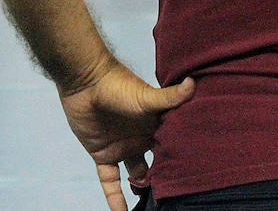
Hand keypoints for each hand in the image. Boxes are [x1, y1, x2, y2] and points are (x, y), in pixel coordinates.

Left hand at [59, 62, 194, 210]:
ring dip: (142, 189)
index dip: (181, 161)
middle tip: (174, 197)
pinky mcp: (103, 154)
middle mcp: (141, 138)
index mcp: (155, 125)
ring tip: (153, 207)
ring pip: (136, 175)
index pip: (171, 147)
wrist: (84, 81)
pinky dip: (114, 198)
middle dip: (164, 179)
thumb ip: (169, 97)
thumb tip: (193, 83)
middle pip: (156, 164)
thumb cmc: (117, 85)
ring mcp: (122, 147)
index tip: (193, 177)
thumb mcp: (146, 96)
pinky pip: (110, 181)